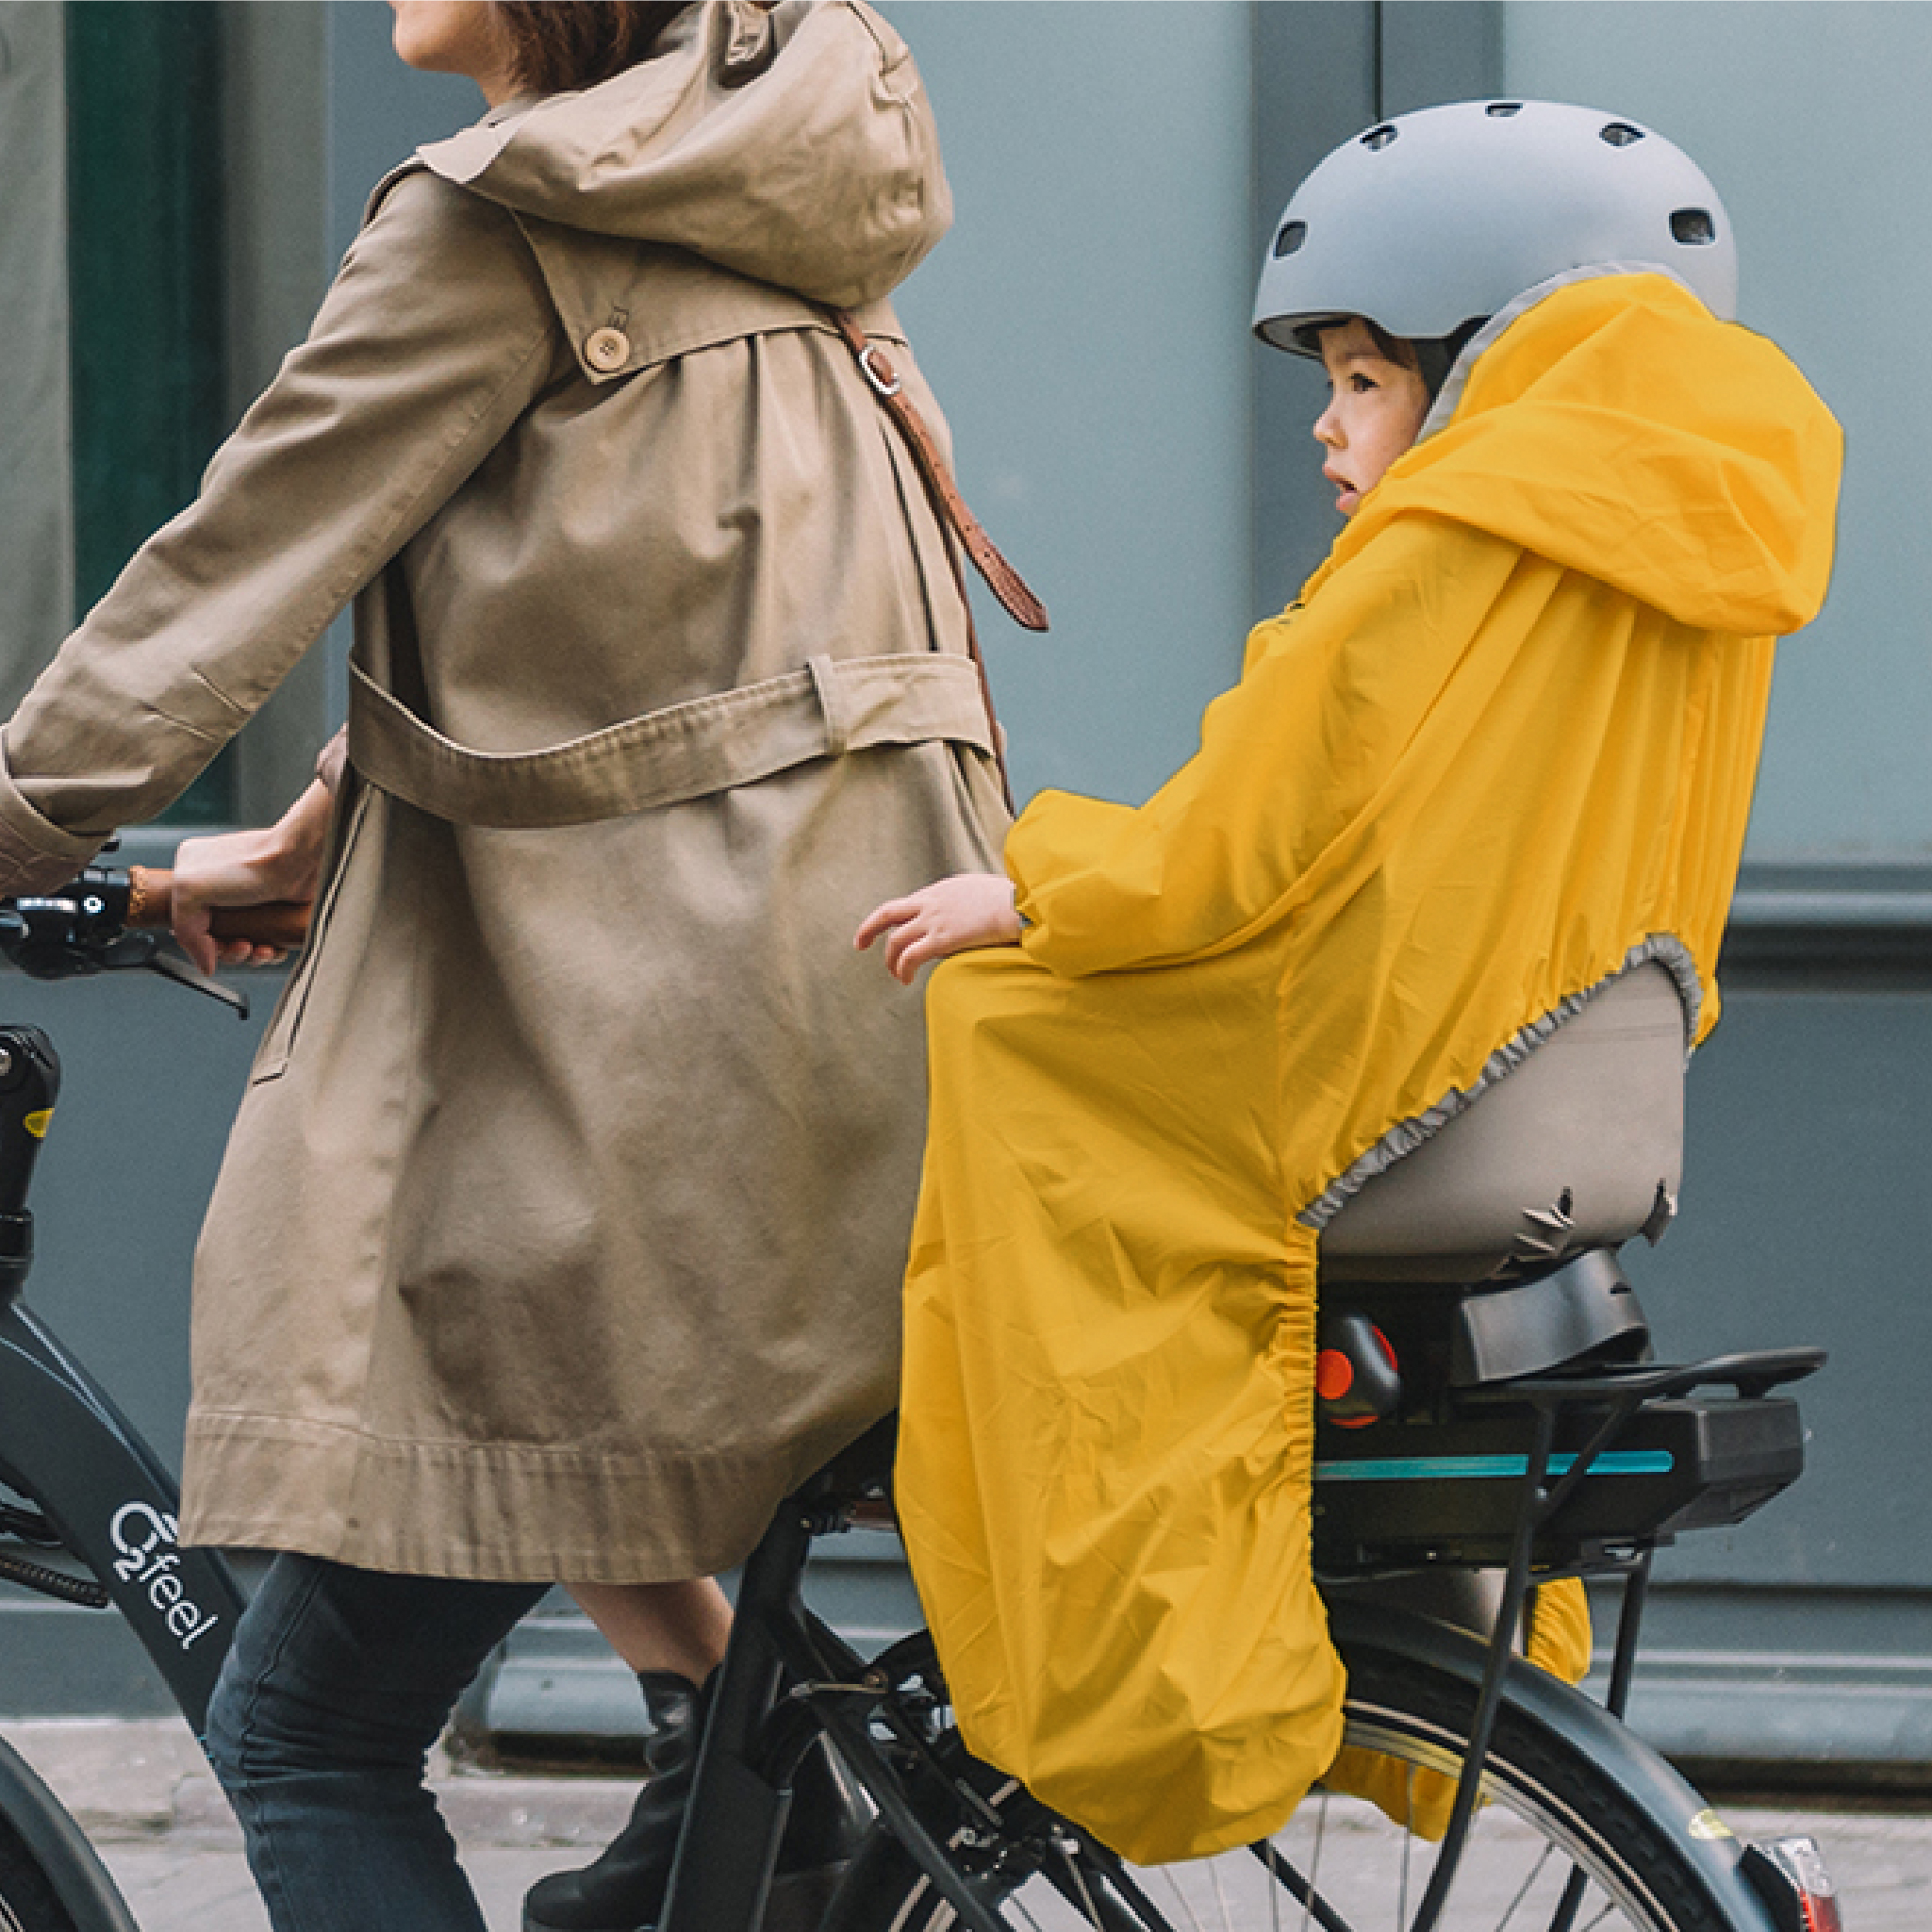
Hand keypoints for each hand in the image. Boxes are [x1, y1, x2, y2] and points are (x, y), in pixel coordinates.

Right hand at [171, 778, 331, 974]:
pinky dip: (268, 951)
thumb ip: (184, 928)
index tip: (214, 949)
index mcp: (193, 874)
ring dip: (249, 955)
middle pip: (215, 936)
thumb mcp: (191, 889)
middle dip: (229, 951)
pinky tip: (274, 949)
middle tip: (242, 947)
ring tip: (261, 950)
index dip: (199, 942)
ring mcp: (248, 898)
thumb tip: (205, 965)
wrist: (299, 859)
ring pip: (241, 941)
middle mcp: (220, 885)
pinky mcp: (274, 910)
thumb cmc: (247, 865)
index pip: (187, 921)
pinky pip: (266, 941)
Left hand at [854, 873, 1021, 984]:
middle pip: (886, 913)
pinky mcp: (942, 939)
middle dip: (868, 928)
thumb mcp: (982, 890)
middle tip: (860, 944)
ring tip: (896, 975)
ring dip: (890, 960)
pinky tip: (906, 979)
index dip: (894, 919)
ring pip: (895, 941)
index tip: (888, 931)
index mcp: (941, 889)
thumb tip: (968, 913)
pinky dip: (902, 969)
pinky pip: (910, 957)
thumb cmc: (1011, 899)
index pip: (908, 903)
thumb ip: (966, 901)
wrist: (1020, 903)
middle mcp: (931, 902)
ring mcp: (934, 920)